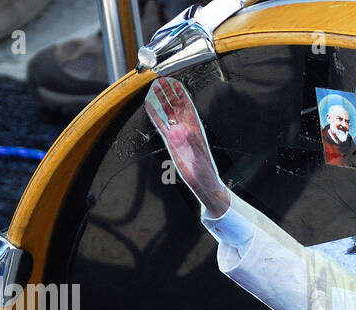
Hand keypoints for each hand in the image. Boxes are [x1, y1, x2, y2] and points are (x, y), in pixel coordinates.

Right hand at [144, 76, 229, 216]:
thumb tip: (178, 130)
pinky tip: (149, 105)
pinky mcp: (172, 142)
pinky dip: (156, 114)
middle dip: (168, 92)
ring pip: (169, 113)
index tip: (172, 82)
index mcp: (194, 131)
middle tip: (160, 79)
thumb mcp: (197, 161)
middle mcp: (186, 130)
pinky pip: (162, 125)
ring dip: (162, 99)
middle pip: (175, 106)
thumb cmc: (203, 175)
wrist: (205, 184)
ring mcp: (178, 134)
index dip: (179, 94)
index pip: (185, 108)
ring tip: (155, 87)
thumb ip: (187, 146)